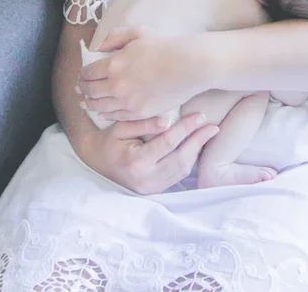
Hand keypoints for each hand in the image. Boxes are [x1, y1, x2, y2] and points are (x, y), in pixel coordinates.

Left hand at [78, 27, 214, 121]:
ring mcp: (128, 102)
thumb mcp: (136, 32)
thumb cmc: (163, 46)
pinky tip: (103, 113)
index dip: (82, 75)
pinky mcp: (140, 113)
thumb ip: (114, 37)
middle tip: (81, 90)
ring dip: (91, 104)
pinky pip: (117, 117)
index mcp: (113, 64)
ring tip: (87, 103)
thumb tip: (97, 48)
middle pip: (91, 91)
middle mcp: (116, 85)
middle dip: (83, 90)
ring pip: (100, 106)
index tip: (82, 76)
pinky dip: (106, 115)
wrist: (188, 66)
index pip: (88, 73)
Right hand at [80, 111, 218, 194]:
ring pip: (182, 170)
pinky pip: (177, 176)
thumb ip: (143, 123)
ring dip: (196, 151)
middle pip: (181, 159)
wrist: (95, 163)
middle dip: (198, 141)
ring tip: (206, 134)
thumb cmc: (107, 140)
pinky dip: (187, 160)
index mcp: (137, 161)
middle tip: (212, 126)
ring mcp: (152, 188)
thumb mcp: (120, 127)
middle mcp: (147, 179)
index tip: (200, 116)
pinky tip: (193, 147)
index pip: (168, 142)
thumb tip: (168, 121)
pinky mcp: (155, 191)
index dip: (186, 128)